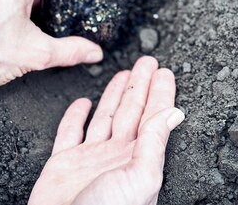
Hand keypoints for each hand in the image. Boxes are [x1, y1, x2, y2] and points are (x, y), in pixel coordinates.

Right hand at [29, 56, 183, 204]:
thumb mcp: (139, 176)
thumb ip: (154, 142)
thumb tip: (175, 112)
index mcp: (137, 157)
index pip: (153, 116)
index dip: (160, 92)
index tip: (165, 71)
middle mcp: (116, 155)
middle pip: (132, 110)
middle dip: (140, 85)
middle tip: (148, 61)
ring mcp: (90, 159)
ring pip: (106, 117)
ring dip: (115, 95)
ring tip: (124, 74)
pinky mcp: (63, 164)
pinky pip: (69, 133)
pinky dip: (75, 116)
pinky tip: (82, 102)